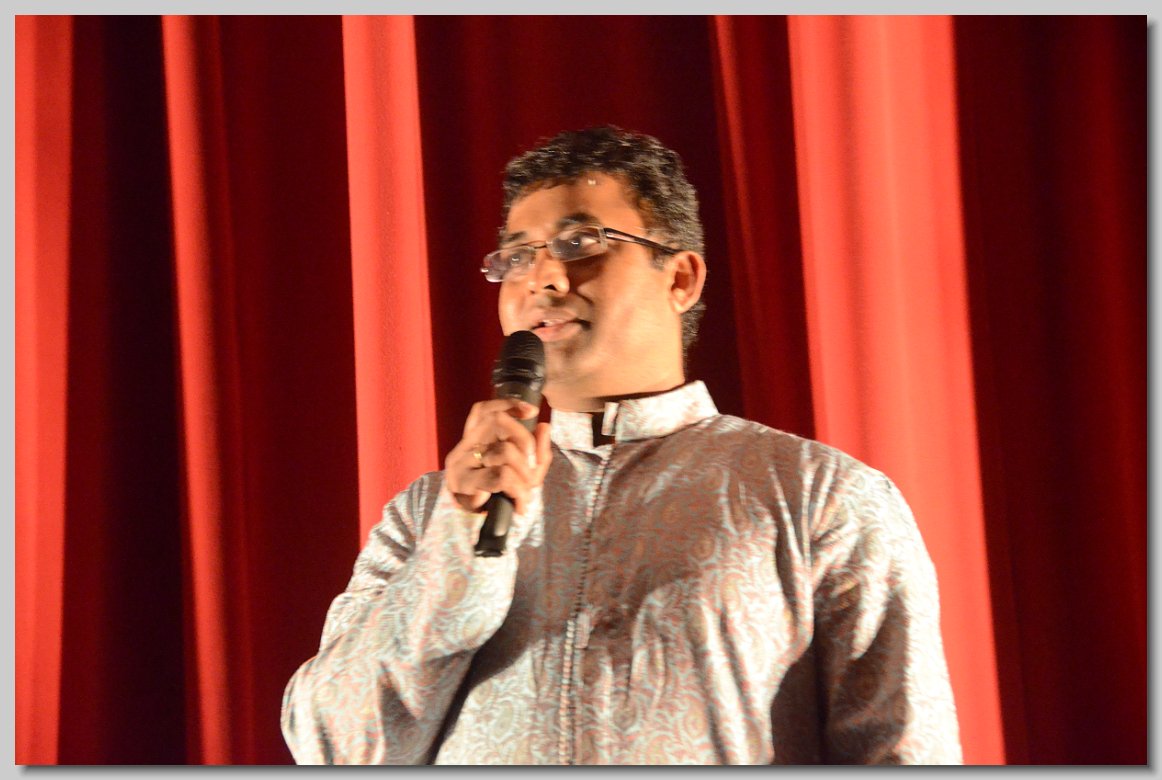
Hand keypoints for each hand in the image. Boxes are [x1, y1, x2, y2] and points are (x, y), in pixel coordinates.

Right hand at [444, 398, 551, 515]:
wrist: (477, 530)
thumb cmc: (500, 497)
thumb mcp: (525, 474)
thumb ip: (538, 452)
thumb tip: (543, 426)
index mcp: (475, 441)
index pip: (483, 410)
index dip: (506, 403)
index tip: (531, 411)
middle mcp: (465, 446)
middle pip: (498, 422)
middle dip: (526, 443)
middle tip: (532, 471)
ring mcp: (461, 462)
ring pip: (504, 451)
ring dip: (524, 475)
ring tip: (526, 494)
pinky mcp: (463, 482)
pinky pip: (500, 476)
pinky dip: (518, 491)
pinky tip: (520, 505)